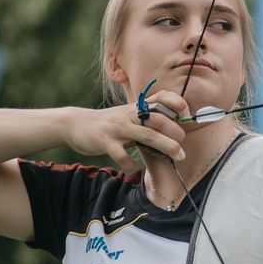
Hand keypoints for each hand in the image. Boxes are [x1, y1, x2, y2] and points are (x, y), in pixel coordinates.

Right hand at [63, 92, 190, 171]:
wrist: (75, 124)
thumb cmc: (110, 124)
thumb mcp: (130, 117)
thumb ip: (149, 121)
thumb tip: (175, 130)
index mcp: (137, 107)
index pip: (161, 97)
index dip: (177, 103)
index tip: (187, 116)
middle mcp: (129, 114)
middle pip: (158, 120)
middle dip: (175, 131)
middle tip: (183, 145)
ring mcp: (117, 127)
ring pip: (146, 135)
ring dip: (165, 145)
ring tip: (178, 155)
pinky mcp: (104, 141)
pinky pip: (121, 154)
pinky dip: (129, 163)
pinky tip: (132, 167)